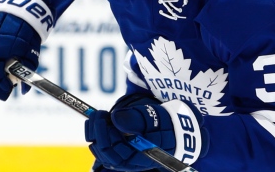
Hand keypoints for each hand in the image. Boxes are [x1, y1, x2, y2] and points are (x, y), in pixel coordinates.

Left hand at [85, 93, 208, 170]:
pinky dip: (100, 135)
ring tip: (97, 116)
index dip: (104, 135)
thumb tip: (115, 117)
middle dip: (96, 133)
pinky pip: (107, 146)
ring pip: (103, 151)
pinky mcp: (123, 149)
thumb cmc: (169, 125)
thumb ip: (136, 118)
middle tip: (97, 113)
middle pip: (105, 153)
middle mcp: (130, 161)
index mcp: (138, 158)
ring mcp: (125, 156)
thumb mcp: (156, 119)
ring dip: (95, 134)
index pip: (113, 153)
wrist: (179, 129)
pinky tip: (99, 122)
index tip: (103, 116)